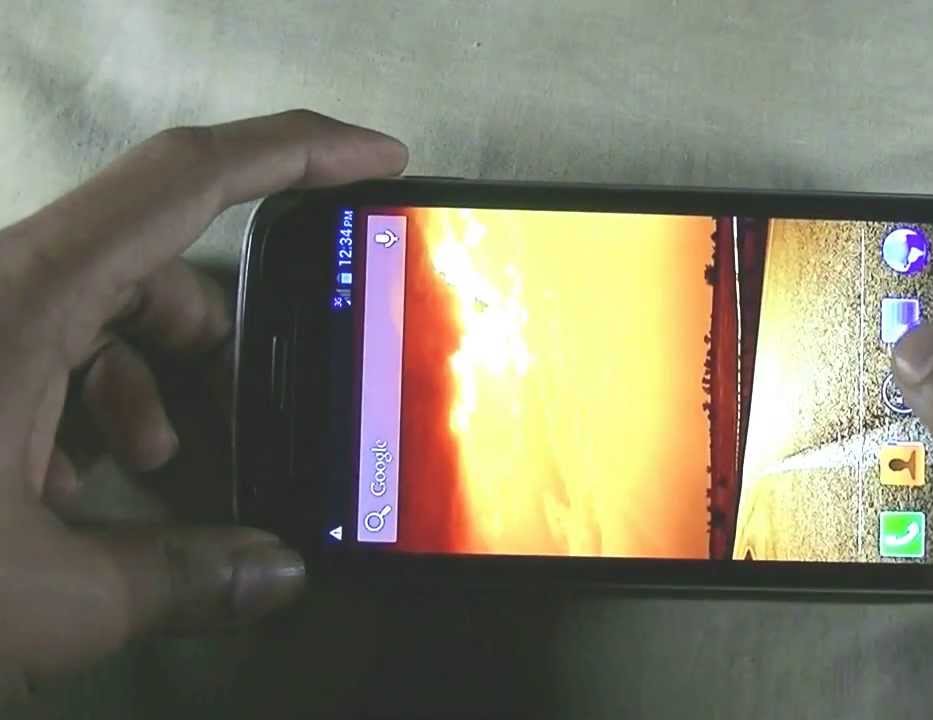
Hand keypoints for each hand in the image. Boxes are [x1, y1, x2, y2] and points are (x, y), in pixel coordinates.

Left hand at [0, 111, 407, 697]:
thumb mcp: (42, 593)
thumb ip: (180, 579)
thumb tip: (278, 576)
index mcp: (24, 297)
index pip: (188, 179)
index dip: (297, 149)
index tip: (376, 156)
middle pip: (145, 246)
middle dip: (208, 322)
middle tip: (243, 395)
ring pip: (87, 294)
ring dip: (139, 369)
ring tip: (142, 462)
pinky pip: (32, 330)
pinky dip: (75, 390)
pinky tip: (64, 477)